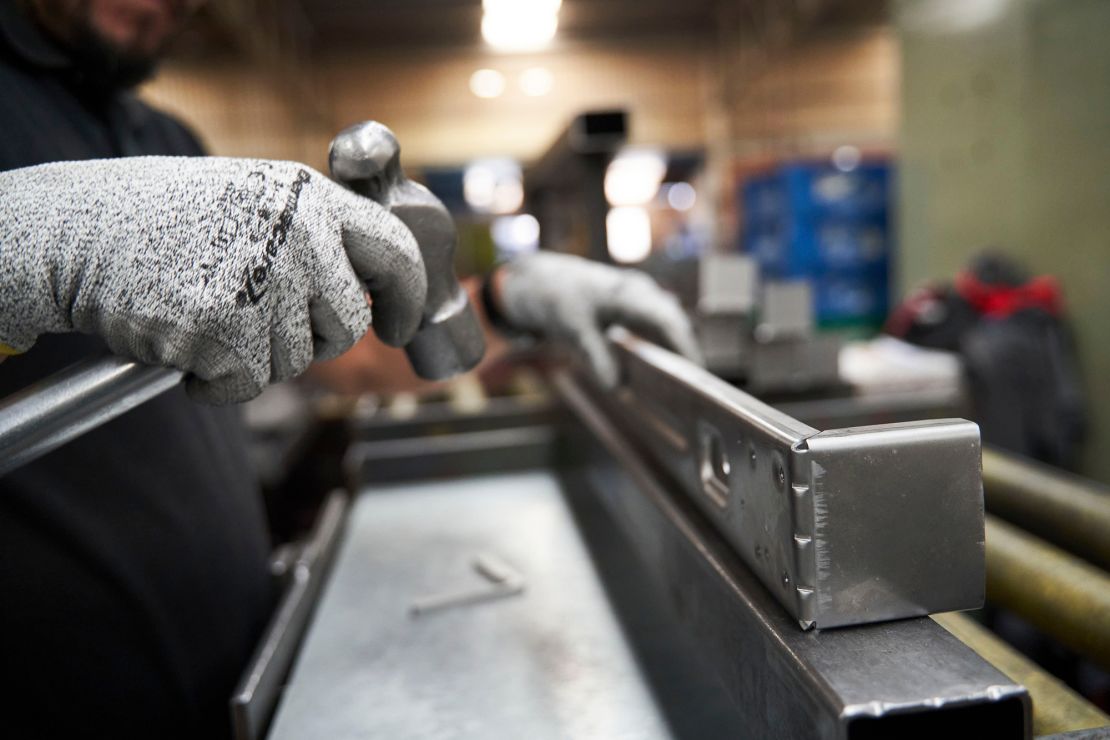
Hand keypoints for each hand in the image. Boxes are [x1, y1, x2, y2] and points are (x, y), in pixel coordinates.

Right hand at [0, 157, 426, 402]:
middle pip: (346, 325)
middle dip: (313, 339)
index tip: (399, 327)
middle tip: (261, 318)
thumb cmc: (175, 219)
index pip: (395, 252)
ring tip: (209, 312)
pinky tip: (186, 341)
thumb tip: (379, 287)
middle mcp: (296, 233)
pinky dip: (215, 382)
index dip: (408, 299)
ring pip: (293, 361)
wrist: (83, 230)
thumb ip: (320, 234)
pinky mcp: (221, 326)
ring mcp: (260, 278)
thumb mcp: (261, 199)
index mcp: (312, 198)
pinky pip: (245, 385)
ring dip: (253, 357)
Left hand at [495, 252, 701, 386]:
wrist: (548, 279)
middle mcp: (642, 291)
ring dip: (678, 351)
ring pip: (669, 325)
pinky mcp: (639, 306)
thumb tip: (617, 388)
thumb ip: (596, 356)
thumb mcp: (574, 328)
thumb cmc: (561, 298)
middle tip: (697, 390)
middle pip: (674, 323)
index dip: (684, 346)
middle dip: (687, 352)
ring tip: (687, 386)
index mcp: (628, 292)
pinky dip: (665, 347)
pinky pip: (660, 327)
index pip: (667, 320)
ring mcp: (643, 297)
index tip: (696, 373)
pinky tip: (667, 372)